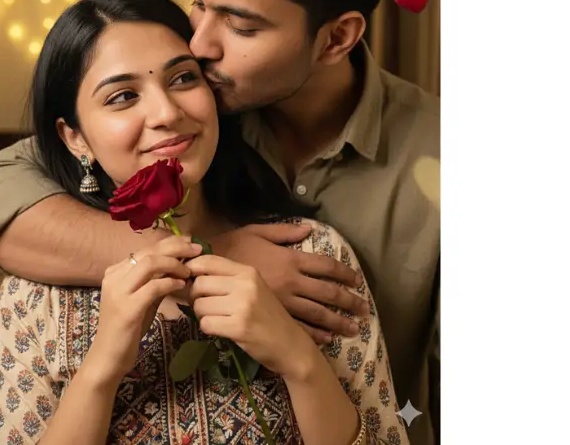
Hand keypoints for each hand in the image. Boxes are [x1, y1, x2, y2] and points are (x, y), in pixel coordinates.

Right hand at [83, 236, 202, 384]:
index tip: (190, 244)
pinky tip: (182, 286)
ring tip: (189, 272)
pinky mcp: (127, 308)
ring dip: (174, 264)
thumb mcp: (141, 300)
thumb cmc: (127, 330)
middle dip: (177, 247)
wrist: (108, 357)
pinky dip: (171, 283)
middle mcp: (114, 277)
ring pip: (150, 264)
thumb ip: (154, 282)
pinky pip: (154, 287)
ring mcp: (118, 292)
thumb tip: (178, 266)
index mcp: (115, 272)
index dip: (170, 243)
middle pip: (149, 252)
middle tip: (197, 249)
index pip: (146, 249)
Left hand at [187, 255, 318, 378]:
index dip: (192, 270)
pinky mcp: (238, 327)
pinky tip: (221, 330)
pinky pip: (206, 324)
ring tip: (216, 318)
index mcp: (248, 271)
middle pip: (199, 284)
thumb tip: (191, 271)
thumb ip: (227, 278)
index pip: (207, 261)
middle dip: (195, 297)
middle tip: (205, 306)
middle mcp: (245, 284)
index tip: (192, 281)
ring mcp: (242, 305)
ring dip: (202, 315)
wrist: (290, 345)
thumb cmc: (268, 316)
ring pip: (199, 305)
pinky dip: (208, 328)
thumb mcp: (253, 288)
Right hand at [211, 223, 365, 343]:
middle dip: (349, 301)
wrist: (206, 271)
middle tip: (364, 309)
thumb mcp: (256, 232)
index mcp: (290, 259)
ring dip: (338, 321)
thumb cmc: (230, 247)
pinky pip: (298, 327)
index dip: (343, 273)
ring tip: (354, 329)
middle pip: (328, 293)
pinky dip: (316, 334)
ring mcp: (283, 301)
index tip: (357, 280)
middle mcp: (292, 281)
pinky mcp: (272, 315)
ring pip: (318, 313)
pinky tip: (328, 339)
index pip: (326, 266)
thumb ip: (283, 231)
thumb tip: (307, 229)